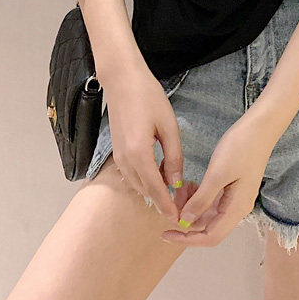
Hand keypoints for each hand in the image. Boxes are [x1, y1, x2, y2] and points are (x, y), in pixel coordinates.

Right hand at [102, 67, 183, 223]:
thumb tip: (176, 181)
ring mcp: (118, 156)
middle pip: (144, 190)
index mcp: (139, 155)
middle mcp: (125, 160)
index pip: (155, 189)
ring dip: (153, 190)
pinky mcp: (116, 150)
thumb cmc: (148, 97)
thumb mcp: (168, 126)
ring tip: (174, 192)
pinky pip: (132, 173)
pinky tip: (160, 173)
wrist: (122, 80)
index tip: (177, 218)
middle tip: (181, 205)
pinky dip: (145, 179)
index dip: (167, 206)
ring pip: (137, 183)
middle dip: (162, 201)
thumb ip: (173, 156)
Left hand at [161, 112, 275, 246]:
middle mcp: (237, 208)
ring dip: (191, 205)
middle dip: (187, 218)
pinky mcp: (233, 187)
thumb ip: (202, 200)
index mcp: (236, 209)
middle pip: (208, 226)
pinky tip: (190, 184)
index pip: (210, 237)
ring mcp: (236, 198)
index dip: (187, 239)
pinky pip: (212, 200)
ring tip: (178, 189)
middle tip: (170, 202)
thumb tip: (185, 221)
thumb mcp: (217, 174)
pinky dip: (198, 196)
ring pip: (209, 213)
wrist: (260, 128)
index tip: (165, 233)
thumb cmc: (240, 148)